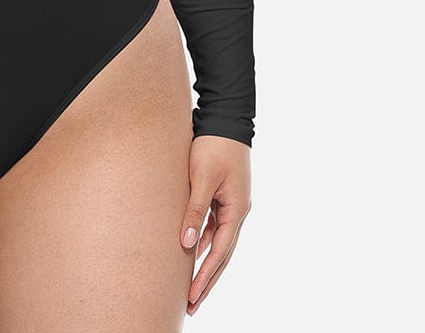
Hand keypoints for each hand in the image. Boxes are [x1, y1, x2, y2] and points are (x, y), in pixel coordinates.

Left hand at [179, 135, 251, 315]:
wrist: (225, 119)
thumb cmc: (213, 146)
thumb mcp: (202, 177)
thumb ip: (195, 210)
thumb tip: (186, 243)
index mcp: (237, 210)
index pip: (220, 252)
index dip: (205, 276)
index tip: (192, 296)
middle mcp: (238, 211)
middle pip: (222, 254)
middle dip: (207, 280)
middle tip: (192, 305)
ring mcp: (232, 205)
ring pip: (219, 242)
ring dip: (205, 263)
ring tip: (191, 287)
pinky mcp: (223, 197)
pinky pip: (214, 226)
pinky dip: (204, 242)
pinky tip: (192, 251)